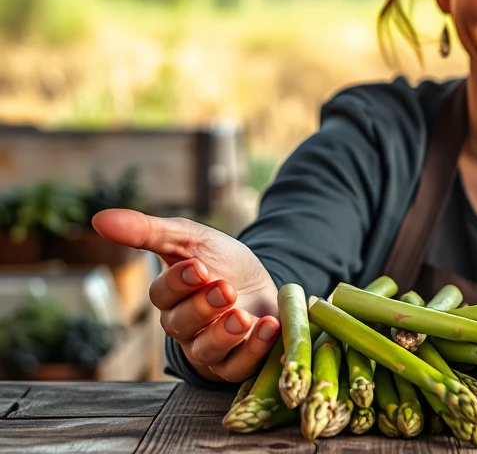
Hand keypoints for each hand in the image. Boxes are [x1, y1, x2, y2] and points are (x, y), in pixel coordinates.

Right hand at [92, 208, 279, 382]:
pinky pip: (238, 367)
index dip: (178, 282)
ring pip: (205, 351)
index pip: (162, 295)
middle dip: (203, 306)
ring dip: (225, 334)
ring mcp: (209, 349)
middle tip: (225, 289)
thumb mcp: (191, 239)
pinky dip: (255, 349)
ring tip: (244, 316)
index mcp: (170, 297)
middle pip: (181, 324)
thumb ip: (148, 231)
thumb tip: (98, 218)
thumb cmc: (222, 263)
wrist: (263, 286)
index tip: (199, 267)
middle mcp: (184, 327)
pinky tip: (269, 327)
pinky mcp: (236, 365)